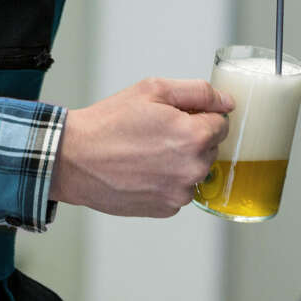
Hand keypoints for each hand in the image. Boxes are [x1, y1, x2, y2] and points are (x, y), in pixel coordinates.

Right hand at [50, 77, 233, 217]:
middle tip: (157, 132)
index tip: (177, 116)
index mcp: (195, 137)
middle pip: (211, 148)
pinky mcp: (166, 209)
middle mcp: (193, 169)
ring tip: (147, 152)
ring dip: (180, 160)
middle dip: (192, 138)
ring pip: (195, 170)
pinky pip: (179, 190)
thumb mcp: (154, 90)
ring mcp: (180, 193)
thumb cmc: (109, 123)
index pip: (222, 123)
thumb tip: (227, 103)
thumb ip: (198, 92)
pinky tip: (143, 170)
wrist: (73, 159)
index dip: (200, 115)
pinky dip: (167, 180)